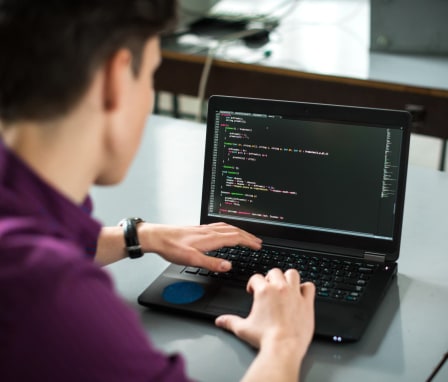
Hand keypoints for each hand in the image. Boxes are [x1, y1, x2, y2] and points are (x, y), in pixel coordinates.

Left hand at [139, 222, 261, 271]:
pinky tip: (225, 231)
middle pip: (234, 231)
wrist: (157, 237)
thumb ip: (211, 263)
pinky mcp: (199, 229)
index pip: (235, 238)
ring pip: (227, 227)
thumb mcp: (192, 260)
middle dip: (248, 236)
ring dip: (239, 231)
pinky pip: (219, 226)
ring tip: (246, 236)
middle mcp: (209, 231)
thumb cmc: (172, 247)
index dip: (248, 242)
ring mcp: (204, 229)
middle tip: (257, 241)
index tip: (258, 245)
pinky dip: (229, 228)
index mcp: (210, 238)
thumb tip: (228, 266)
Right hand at [215, 268, 314, 357]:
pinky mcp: (306, 302)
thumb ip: (230, 321)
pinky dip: (305, 288)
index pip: (256, 277)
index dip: (253, 284)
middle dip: (270, 278)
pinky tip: (301, 293)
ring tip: (285, 285)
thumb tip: (220, 320)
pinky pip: (309, 286)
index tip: (253, 290)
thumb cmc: (265, 338)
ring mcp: (294, 294)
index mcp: (263, 291)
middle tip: (268, 288)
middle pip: (274, 272)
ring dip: (288, 278)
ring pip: (292, 273)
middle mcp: (279, 288)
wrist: (283, 347)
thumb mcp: (243, 328)